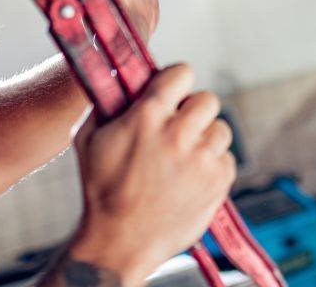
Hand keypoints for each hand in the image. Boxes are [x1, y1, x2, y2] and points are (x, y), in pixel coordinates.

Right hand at [65, 64, 235, 282]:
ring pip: (221, 129)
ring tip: (183, 159)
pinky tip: (190, 178)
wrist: (119, 243)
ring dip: (204, 139)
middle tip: (178, 128)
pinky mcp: (219, 180)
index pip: (182, 73)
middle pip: (207, 99)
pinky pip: (226, 158)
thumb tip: (117, 77)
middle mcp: (179, 133)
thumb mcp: (89, 139)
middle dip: (193, 111)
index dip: (176, 81)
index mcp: (148, 116)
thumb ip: (105, 103)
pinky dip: (212, 165)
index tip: (171, 93)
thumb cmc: (100, 191)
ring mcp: (202, 158)